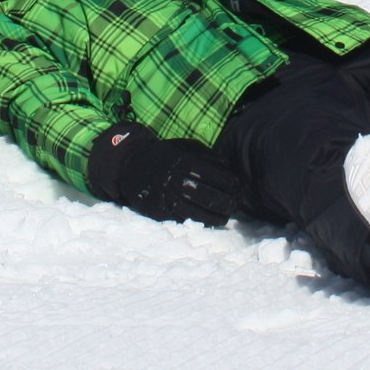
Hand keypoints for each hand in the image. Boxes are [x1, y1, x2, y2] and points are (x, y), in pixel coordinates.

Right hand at [83, 125, 246, 225]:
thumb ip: (207, 155)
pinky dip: (198, 222)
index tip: (238, 188)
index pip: (215, 176)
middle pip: (209, 197)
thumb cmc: (165, 155)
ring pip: (197, 212)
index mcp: (184, 162)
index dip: (230, 184)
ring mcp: (166, 197)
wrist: (131, 165)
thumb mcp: (185, 147)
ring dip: (216, 217)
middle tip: (235, 205)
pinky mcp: (159, 211)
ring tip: (225, 217)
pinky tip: (208, 221)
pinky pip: (182, 219)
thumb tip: (228, 168)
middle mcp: (176, 180)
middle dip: (226, 203)